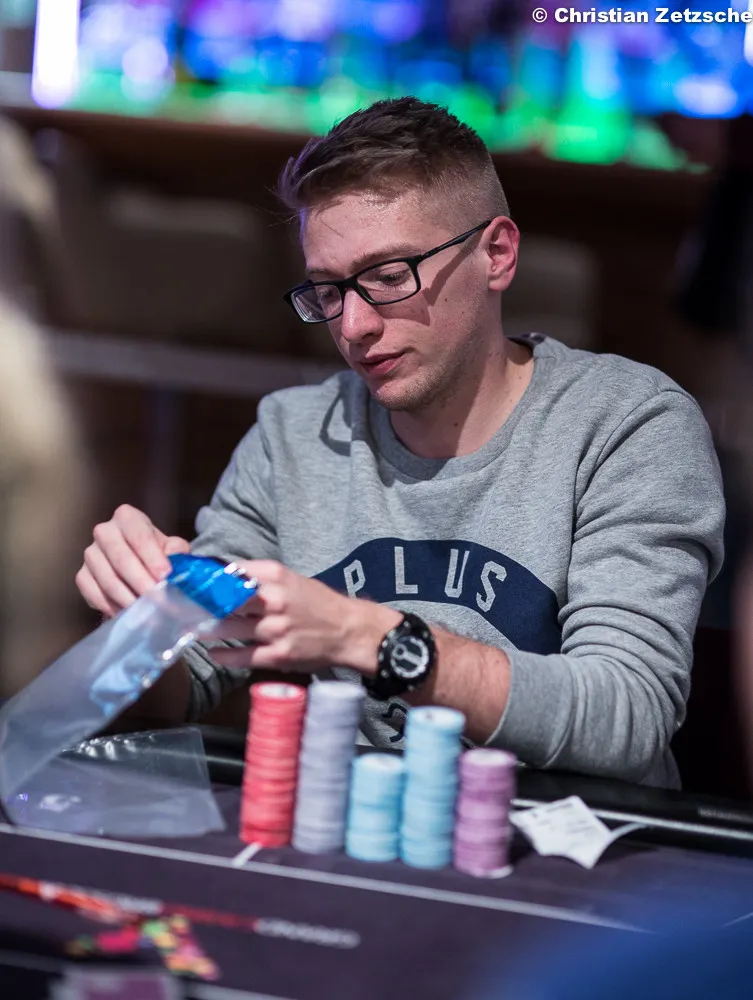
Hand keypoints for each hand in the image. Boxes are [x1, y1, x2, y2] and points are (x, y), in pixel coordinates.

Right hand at [76, 504, 189, 616]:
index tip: (165, 576)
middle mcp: (104, 532)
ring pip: (107, 579)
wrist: (139, 564)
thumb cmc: (156, 553)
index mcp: (127, 518)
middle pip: (120, 558)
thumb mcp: (171, 546)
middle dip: (141, 581)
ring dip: (128, 598)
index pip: (139, 536)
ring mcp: (91, 554)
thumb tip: (175, 562)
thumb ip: (176, 550)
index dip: (152, 557)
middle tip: (157, 599)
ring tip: (146, 611)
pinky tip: (128, 613)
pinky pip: (94, 594)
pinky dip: (112, 606)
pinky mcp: (82, 576)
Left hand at [209, 560, 399, 673]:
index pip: (233, 572)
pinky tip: (214, 654)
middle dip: (203, 604)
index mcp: (277, 576)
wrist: (348, 630)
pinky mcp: (278, 654)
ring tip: (193, 630)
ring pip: (230, 628)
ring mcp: (275, 628)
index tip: (191, 582)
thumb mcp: (292, 580)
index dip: (209, 577)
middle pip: (227, 600)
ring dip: (208, 630)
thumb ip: (261, 578)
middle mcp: (274, 600)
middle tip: (183, 607)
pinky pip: (244, 656)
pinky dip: (225, 656)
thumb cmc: (317, 603)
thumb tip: (225, 577)